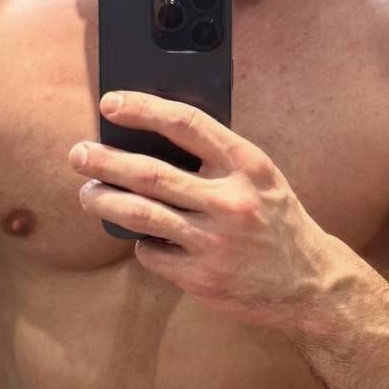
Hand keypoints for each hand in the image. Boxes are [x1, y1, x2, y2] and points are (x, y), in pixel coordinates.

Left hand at [69, 90, 340, 330]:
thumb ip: (216, 159)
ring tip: (88, 194)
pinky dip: (142, 243)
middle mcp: (231, 200)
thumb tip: (147, 140)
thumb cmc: (275, 222)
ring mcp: (214, 242)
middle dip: (105, 161)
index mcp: (247, 164)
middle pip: (149, 173)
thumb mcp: (260, 179)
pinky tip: (145, 238)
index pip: (186, 124)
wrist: (309, 285)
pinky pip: (152, 253)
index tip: (110, 103)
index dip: (143, 109)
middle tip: (78, 154)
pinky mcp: (201, 277)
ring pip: (140, 215)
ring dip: (104, 201)